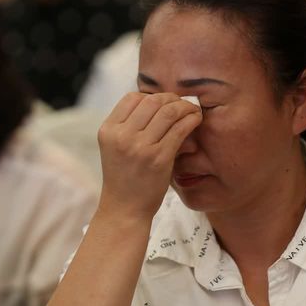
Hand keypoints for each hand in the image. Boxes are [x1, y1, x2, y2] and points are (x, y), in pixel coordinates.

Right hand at [96, 92, 201, 220]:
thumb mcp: (117, 147)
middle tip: (183, 104)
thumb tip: (161, 102)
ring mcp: (140, 147)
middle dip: (171, 99)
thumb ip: (131, 126)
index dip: (152, 96)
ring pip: (168, 112)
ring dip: (184, 107)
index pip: (132, 98)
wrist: (125, 209)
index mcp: (108, 130)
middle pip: (152, 101)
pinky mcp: (158, 158)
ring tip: (192, 110)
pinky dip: (191, 119)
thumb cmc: (125, 177)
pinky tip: (196, 120)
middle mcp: (122, 136)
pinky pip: (179, 129)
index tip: (164, 103)